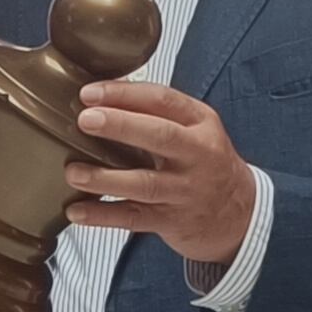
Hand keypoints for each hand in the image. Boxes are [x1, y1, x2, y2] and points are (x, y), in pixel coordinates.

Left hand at [68, 80, 258, 272]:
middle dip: (120, 126)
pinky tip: (77, 210)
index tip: (89, 93)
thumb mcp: (195, 128)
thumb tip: (102, 90)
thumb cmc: (205, 162)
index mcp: (201, 123)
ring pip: (144, 183)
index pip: (163, 100)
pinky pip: (134, 218)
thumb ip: (156, 111)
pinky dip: (103, 215)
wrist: (238, 213)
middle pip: (160, 136)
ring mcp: (185, 190)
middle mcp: (197, 155)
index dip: (125, 94)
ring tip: (73, 172)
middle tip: (85, 120)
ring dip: (105, 178)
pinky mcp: (172, 221)